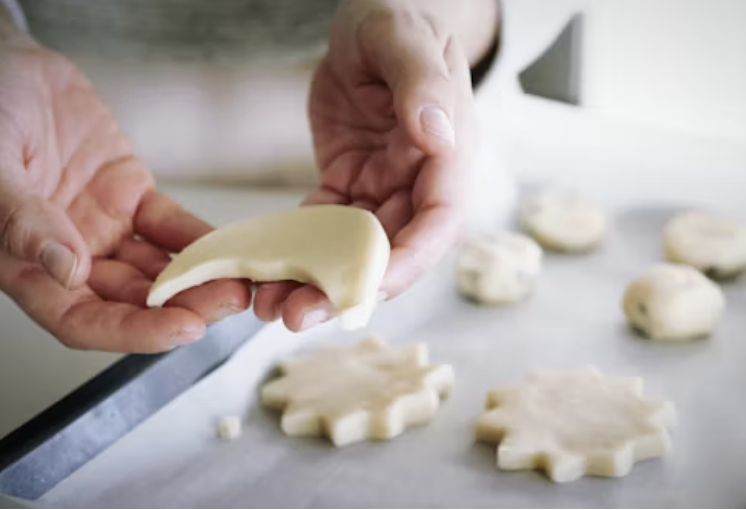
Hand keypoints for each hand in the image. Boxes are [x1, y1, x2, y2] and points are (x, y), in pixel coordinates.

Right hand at [0, 36, 249, 351]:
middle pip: (131, 300)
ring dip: (198, 279)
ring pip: (156, 268)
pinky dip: (199, 238)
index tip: (181, 329)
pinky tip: (228, 246)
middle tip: (225, 302)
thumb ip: (21, 219)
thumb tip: (65, 269)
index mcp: (27, 264)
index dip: (132, 332)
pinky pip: (170, 226)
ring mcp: (104, 227)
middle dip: (182, 307)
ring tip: (238, 281)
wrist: (10, 68)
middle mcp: (70, 255)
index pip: (82, 319)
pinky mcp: (131, 197)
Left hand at [253, 0, 475, 330]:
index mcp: (447, 153)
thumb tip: (438, 138)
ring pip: (354, 250)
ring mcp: (383, 186)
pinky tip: (266, 271)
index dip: (406, 263)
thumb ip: (422, 86)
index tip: (363, 291)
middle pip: (390, 250)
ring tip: (272, 306)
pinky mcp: (350, 184)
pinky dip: (298, 252)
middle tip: (296, 315)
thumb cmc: (398, 19)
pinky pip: (324, 227)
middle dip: (347, 288)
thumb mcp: (405, 41)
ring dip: (317, 281)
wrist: (373, 20)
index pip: (438, 222)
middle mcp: (418, 180)